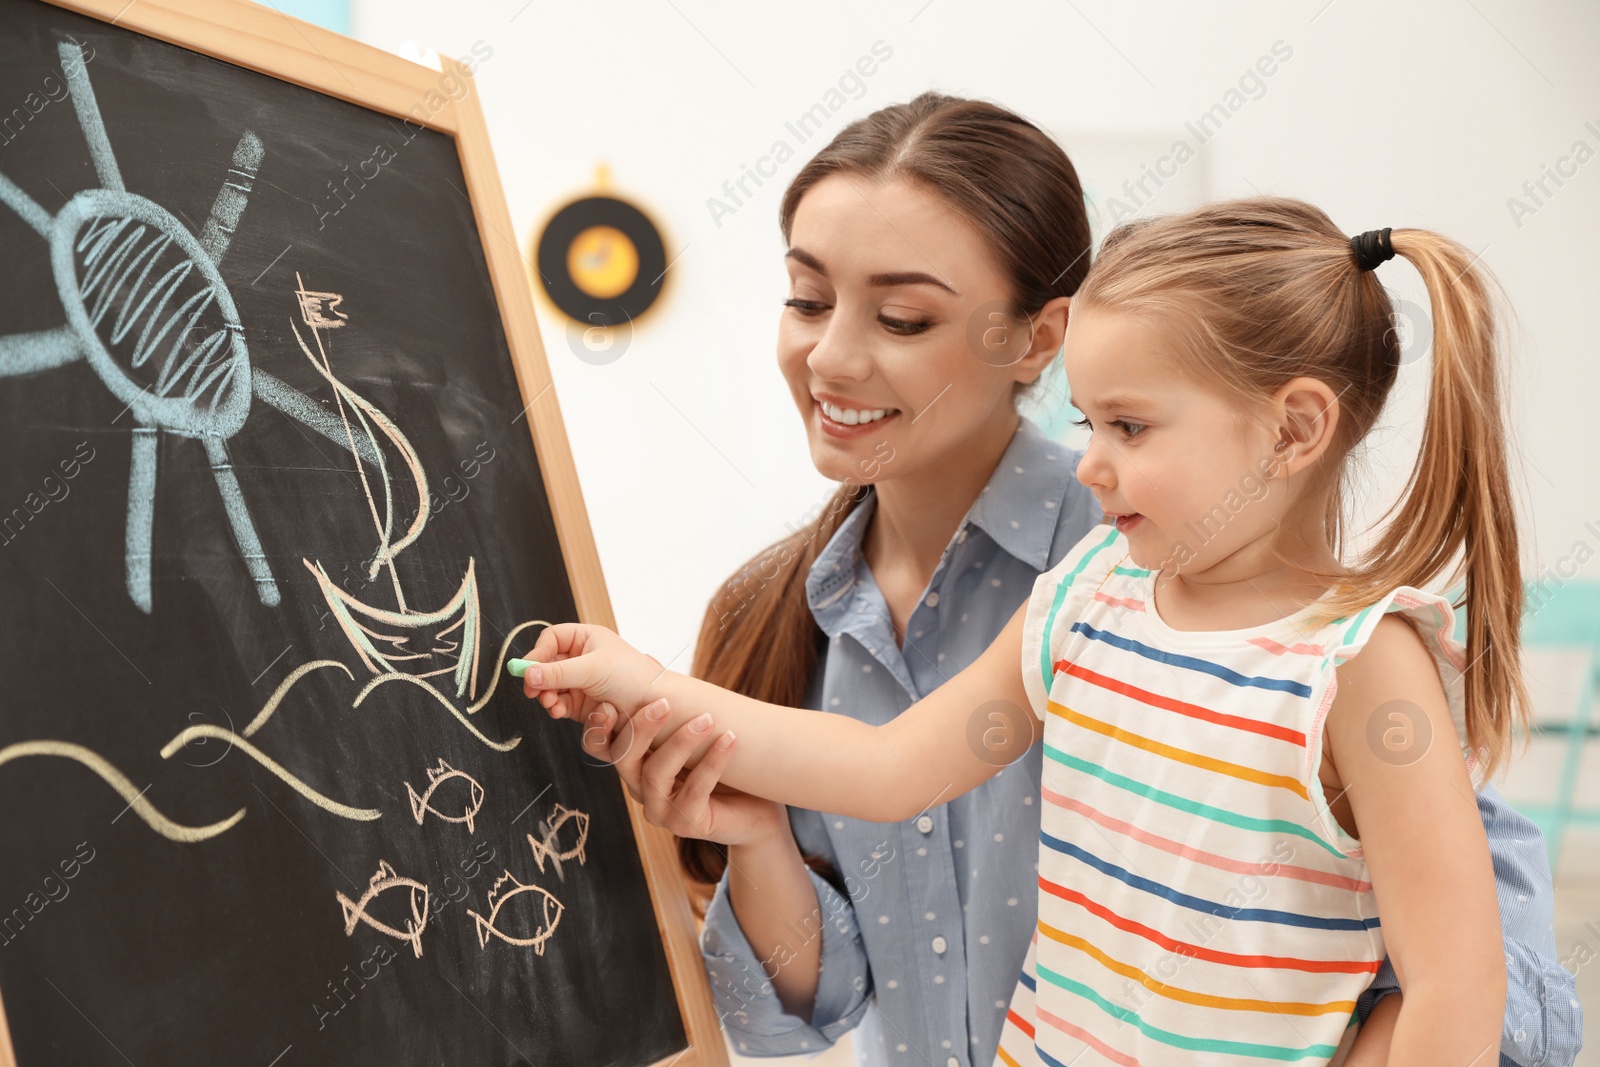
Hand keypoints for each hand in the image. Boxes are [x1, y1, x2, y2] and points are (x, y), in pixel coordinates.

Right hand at [519, 623, 663, 721]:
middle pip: (546, 665)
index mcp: (586, 638)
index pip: (551, 639)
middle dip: (539, 679)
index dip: (538, 653)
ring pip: (550, 686)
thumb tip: (526, 674)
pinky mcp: (582, 703)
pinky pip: (560, 703)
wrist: (655, 706)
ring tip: (551, 703)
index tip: (528, 670)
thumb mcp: (593, 669)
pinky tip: (559, 711)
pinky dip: (556, 707)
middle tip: (533, 692)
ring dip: (547, 695)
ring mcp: (581, 681)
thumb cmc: (632, 677)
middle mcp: (581, 658)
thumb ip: (558, 672)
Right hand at [583, 698, 786, 846]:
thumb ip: (669, 704)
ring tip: (707, 719)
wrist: (755, 804)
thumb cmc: (719, 761)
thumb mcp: (690, 730)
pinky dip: (711, 763)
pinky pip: (694, 793)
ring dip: (681, 742)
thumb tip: (649, 660)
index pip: (601, 746)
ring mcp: (661, 810)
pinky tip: (729, 740)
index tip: (611, 702)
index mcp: (635, 762)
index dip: (599, 726)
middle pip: (623, 758)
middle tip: (664, 703)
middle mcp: (640, 787)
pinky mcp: (687, 824)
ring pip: (656, 775)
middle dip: (641, 728)